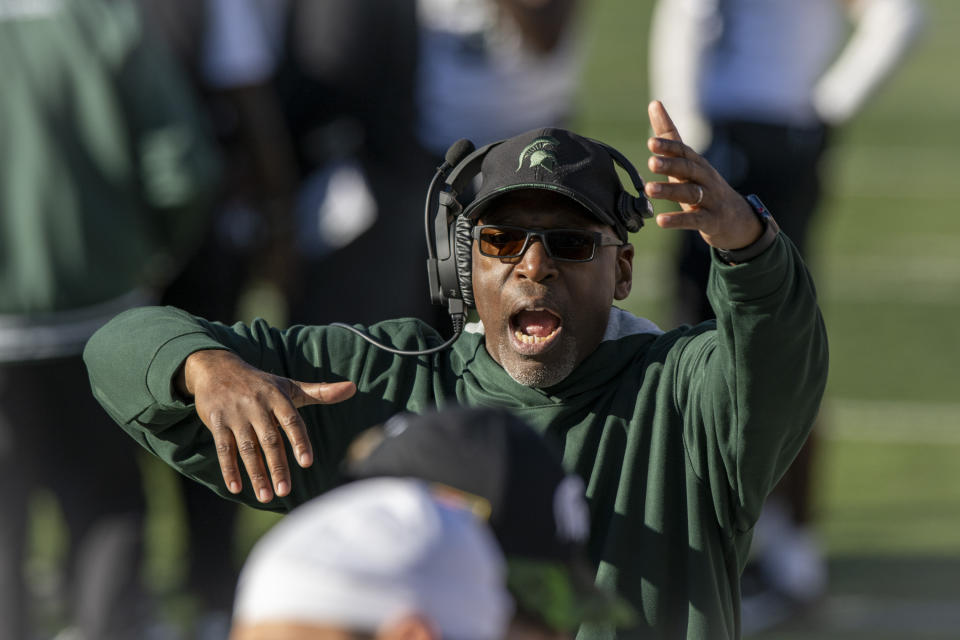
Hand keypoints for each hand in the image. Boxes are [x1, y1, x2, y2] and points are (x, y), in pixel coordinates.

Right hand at [178, 349, 356, 502]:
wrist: (216, 367)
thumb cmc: (261, 383)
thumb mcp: (289, 386)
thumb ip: (320, 392)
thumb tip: (353, 388)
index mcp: (277, 397)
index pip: (291, 421)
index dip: (299, 441)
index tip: (306, 463)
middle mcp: (257, 405)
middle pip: (270, 440)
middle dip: (277, 466)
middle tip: (285, 492)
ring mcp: (235, 414)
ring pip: (247, 448)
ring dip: (255, 474)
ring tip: (265, 496)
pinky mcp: (216, 422)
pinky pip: (223, 448)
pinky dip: (229, 469)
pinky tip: (236, 488)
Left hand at [643, 100, 762, 249]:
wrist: (736, 219)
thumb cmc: (704, 187)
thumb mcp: (687, 162)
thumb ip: (670, 136)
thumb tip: (654, 103)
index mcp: (697, 164)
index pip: (684, 151)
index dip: (669, 147)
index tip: (651, 143)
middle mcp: (705, 179)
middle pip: (688, 169)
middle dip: (671, 164)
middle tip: (651, 162)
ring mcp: (709, 200)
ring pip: (690, 193)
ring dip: (670, 191)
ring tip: (649, 190)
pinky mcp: (710, 220)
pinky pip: (694, 220)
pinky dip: (678, 220)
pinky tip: (661, 221)